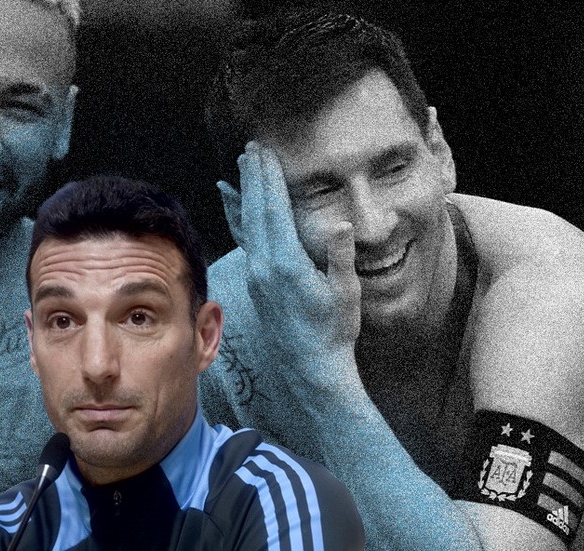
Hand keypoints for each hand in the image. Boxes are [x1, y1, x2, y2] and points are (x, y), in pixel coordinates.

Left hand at [218, 141, 361, 393]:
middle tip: (250, 149)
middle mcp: (266, 266)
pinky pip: (247, 242)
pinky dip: (241, 221)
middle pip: (256, 211)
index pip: (274, 209)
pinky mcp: (259, 285)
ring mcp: (259, 276)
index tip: (264, 152)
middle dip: (253, 178)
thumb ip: (340, 256)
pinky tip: (238, 212)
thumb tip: (341, 224)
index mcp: (286, 263)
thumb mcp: (344, 292)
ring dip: (245, 195)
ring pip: (247, 226)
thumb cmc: (333, 332)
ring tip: (239, 171)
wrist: (310, 368)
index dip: (268, 178)